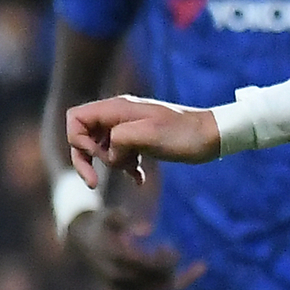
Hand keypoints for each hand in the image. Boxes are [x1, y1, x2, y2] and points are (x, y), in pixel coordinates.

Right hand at [63, 212, 205, 289]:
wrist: (84, 245)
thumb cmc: (100, 227)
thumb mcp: (106, 217)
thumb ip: (121, 217)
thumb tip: (148, 229)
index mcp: (114, 260)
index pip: (144, 264)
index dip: (161, 257)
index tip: (167, 246)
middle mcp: (120, 279)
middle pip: (156, 276)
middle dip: (169, 263)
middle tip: (171, 248)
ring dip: (182, 280)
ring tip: (202, 266)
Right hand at [67, 95, 222, 185]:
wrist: (213, 136)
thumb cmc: (184, 134)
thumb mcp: (149, 135)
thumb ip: (119, 140)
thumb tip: (109, 155)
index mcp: (116, 109)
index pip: (76, 118)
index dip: (78, 140)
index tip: (98, 156)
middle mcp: (119, 116)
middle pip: (84, 135)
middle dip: (89, 158)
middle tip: (98, 180)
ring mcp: (129, 128)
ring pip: (103, 148)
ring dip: (112, 164)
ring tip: (133, 172)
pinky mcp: (141, 141)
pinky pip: (121, 154)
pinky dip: (126, 168)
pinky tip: (139, 180)